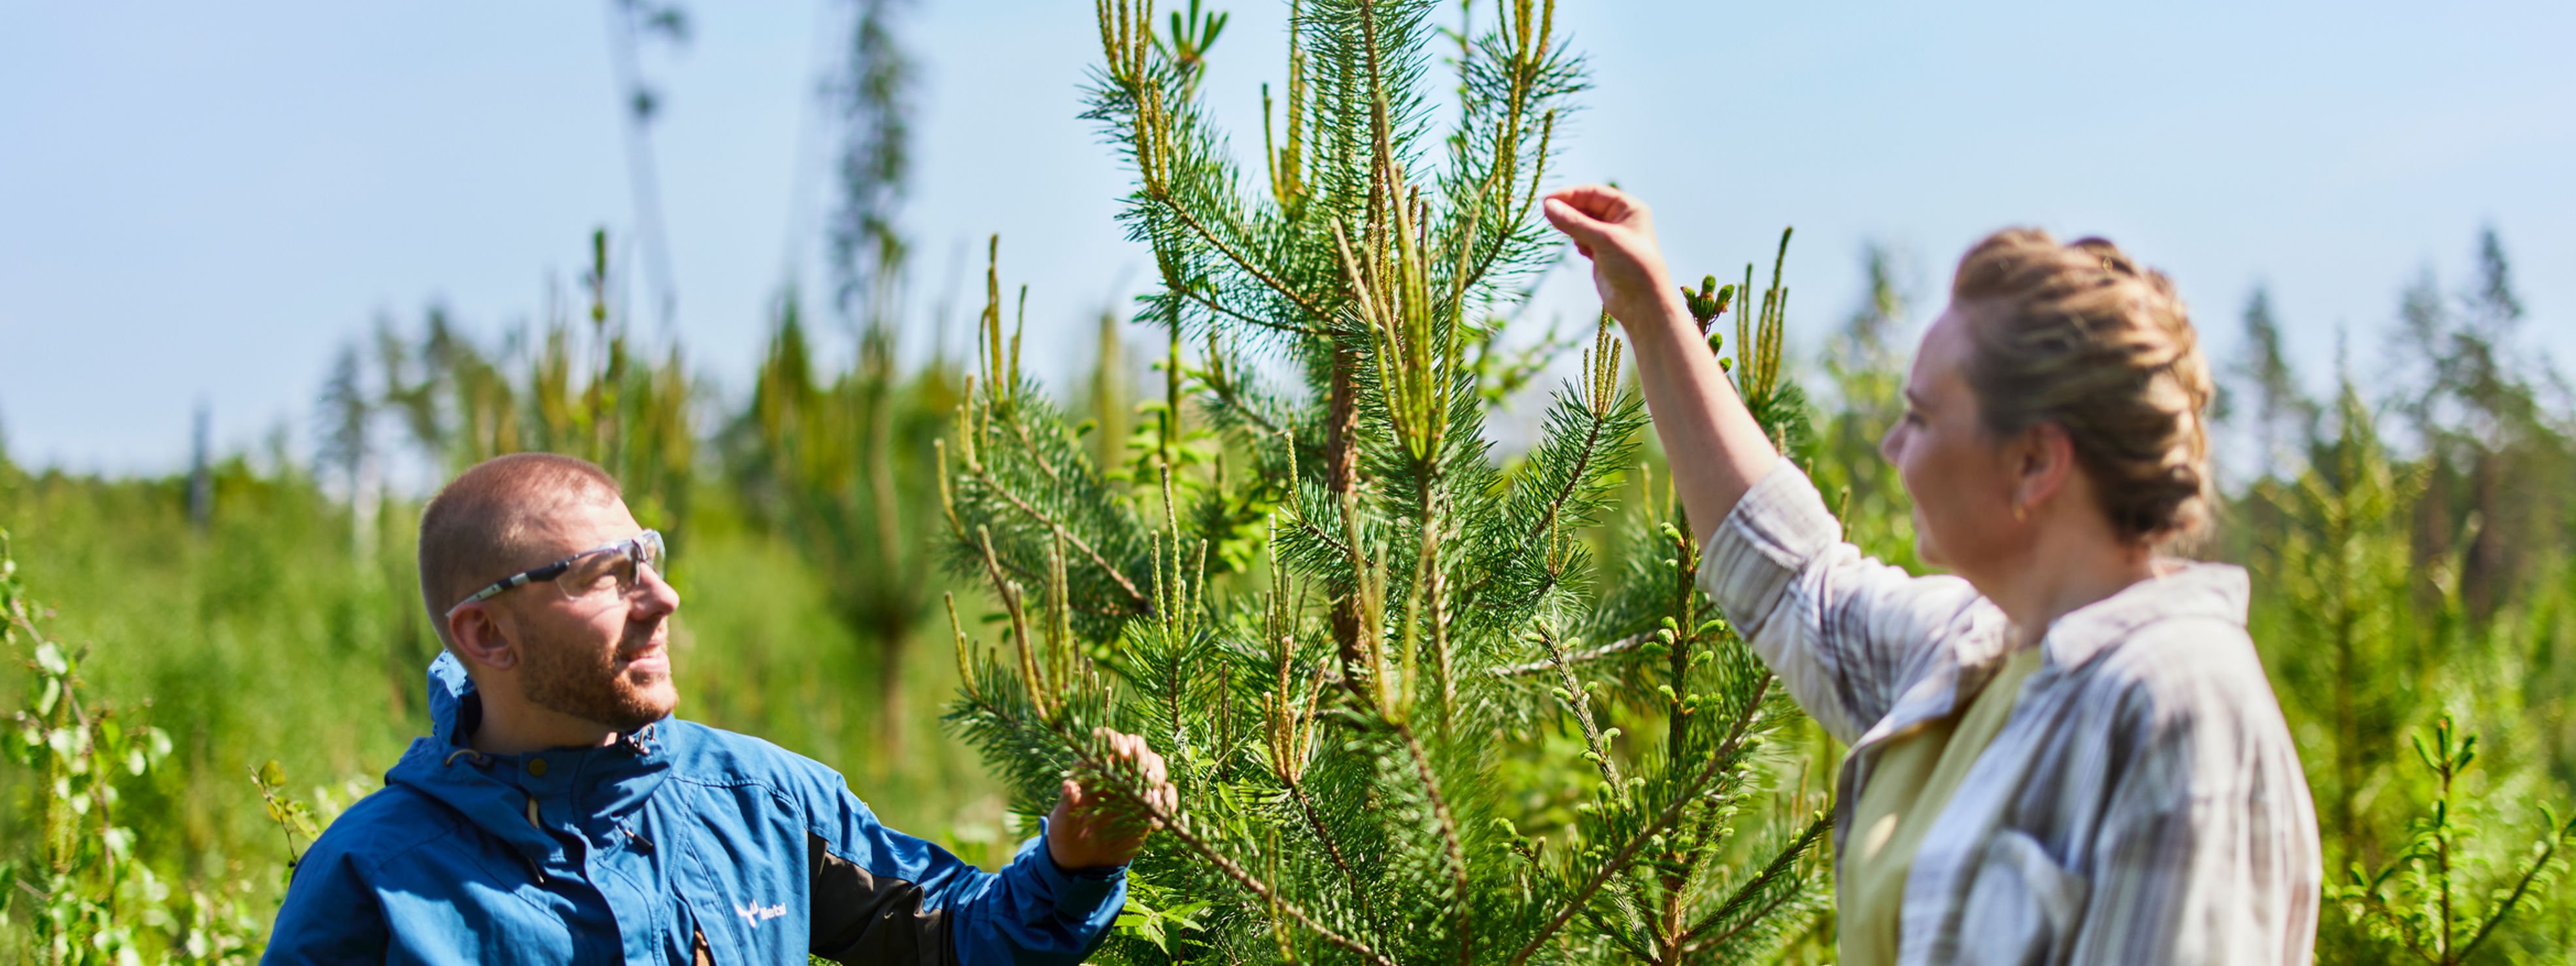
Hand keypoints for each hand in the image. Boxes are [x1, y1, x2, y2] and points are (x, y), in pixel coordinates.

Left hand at [1045, 728, 1175, 870]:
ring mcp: (1134, 786)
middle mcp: (1115, 771)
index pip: (1105, 739)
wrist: (1084, 861)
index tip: (1122, 755)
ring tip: (1151, 802)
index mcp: (1091, 768)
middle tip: (1145, 779)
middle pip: (1137, 746)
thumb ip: (1066, 804)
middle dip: (1144, 757)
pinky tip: (1160, 818)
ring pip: (1155, 765)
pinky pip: (1166, 793)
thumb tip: (1069, 787)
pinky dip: (1168, 800)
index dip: (1115, 740)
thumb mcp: (1062, 822)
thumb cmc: (1067, 836)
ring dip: (1157, 778)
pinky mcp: (1148, 805)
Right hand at [1542, 185, 1682, 329]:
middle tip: (1548, 216)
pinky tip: (1581, 250)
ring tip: (1570, 237)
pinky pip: (1582, 239)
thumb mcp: (1604, 239)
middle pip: (1586, 206)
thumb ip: (1575, 222)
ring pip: (1582, 223)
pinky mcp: (1601, 253)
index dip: (1570, 194)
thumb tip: (1548, 206)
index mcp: (1628, 208)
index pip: (1593, 192)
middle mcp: (1620, 219)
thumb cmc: (1633, 267)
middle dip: (1569, 211)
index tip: (1547, 201)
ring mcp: (1610, 237)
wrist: (1642, 305)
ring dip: (1572, 227)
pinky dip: (1577, 241)